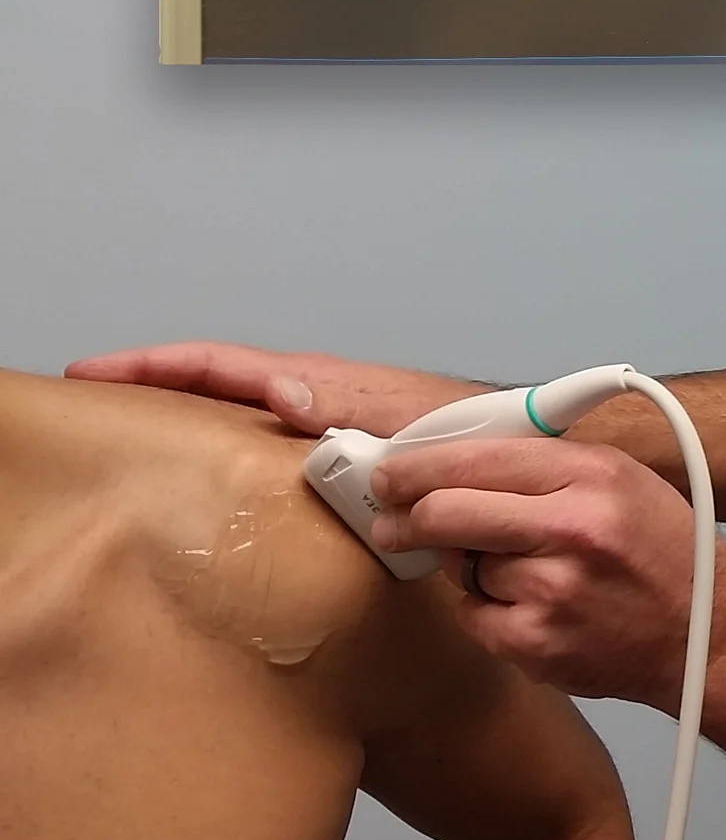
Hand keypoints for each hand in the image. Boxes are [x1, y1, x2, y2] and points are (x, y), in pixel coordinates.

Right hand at [65, 342, 485, 438]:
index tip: (93, 373)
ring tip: (134, 434)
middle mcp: (315, 398)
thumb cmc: (470, 430)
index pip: (221, 366)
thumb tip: (280, 395)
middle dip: (156, 389)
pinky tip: (214, 473)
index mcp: (319, 384)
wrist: (520, 446)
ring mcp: (327, 423)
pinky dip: (233, 445)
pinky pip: (271, 445)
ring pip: (242, 413)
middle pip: (218, 385)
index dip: (155, 367)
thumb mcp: (405, 418)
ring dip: (190, 416)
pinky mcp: (343, 451)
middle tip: (92, 405)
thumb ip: (347, 406)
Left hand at [369, 436, 722, 707]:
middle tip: (394, 522)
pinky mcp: (535, 644)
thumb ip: (545, 467)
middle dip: (406, 517)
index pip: (475, 460)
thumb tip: (451, 464)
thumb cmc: (663, 552)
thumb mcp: (621, 481)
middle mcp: (572, 528)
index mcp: (593, 476)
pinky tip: (532, 608)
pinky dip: (488, 611)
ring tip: (524, 572)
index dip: (416, 467)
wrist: (705, 637)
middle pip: (445, 513)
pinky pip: (472, 616)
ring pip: (459, 567)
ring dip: (470, 567)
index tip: (388, 474)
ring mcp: (551, 591)